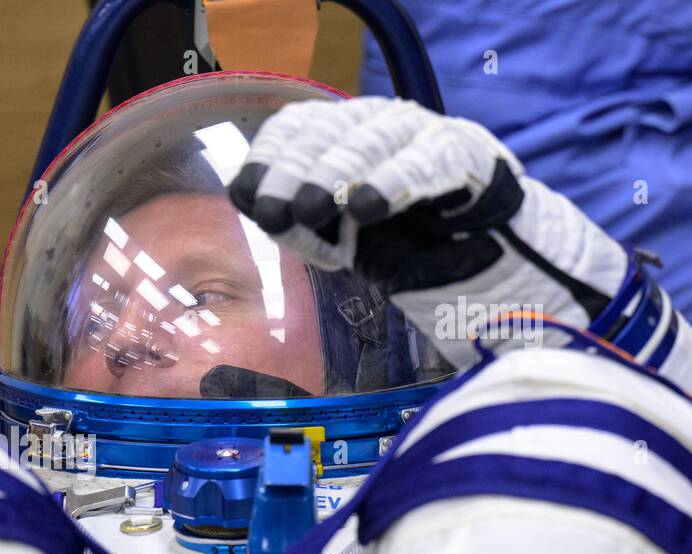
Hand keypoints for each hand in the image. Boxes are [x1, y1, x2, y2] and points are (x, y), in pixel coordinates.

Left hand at [228, 97, 627, 361]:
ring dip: (335, 174)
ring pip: (372, 141)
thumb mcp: (332, 237)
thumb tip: (249, 199)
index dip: (269, 156)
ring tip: (311, 208)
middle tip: (273, 210)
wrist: (474, 262)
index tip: (246, 192)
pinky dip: (393, 181)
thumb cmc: (395, 243)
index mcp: (342, 136)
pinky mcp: (463, 153)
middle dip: (294, 173)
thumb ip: (293, 220)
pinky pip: (425, 160)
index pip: (297, 126)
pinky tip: (367, 206)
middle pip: (328, 133)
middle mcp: (379, 124)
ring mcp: (422, 133)